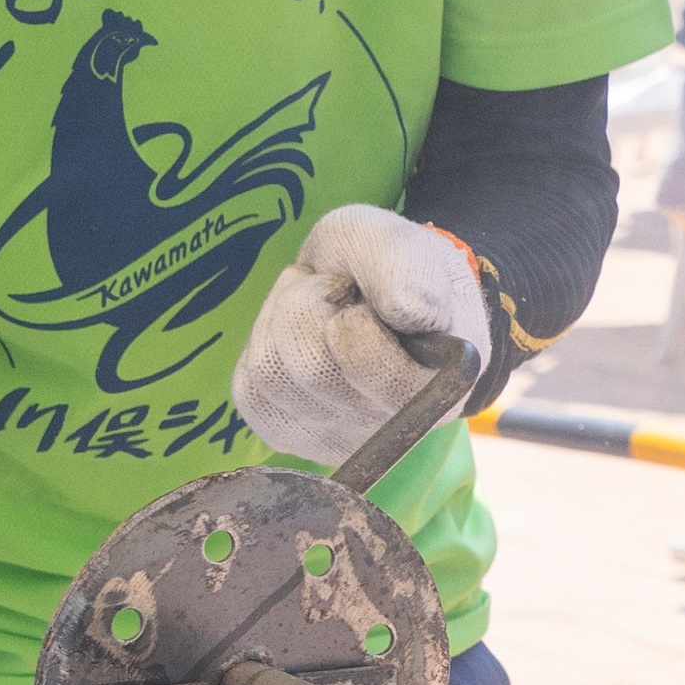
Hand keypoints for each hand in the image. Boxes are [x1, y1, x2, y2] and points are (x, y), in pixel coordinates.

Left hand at [228, 202, 490, 468]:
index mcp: (434, 388)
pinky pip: (249, 392)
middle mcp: (388, 429)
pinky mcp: (293, 436)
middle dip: (310, 305)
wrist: (378, 291)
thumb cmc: (397, 272)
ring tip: (317, 306)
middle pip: (308, 368)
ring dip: (282, 320)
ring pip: (271, 377)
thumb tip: (407, 308)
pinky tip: (296, 335)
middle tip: (339, 291)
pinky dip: (262, 347)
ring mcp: (337, 439)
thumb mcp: (403, 245)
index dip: (353, 316)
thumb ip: (409, 270)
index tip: (369, 300)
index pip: (362, 359)